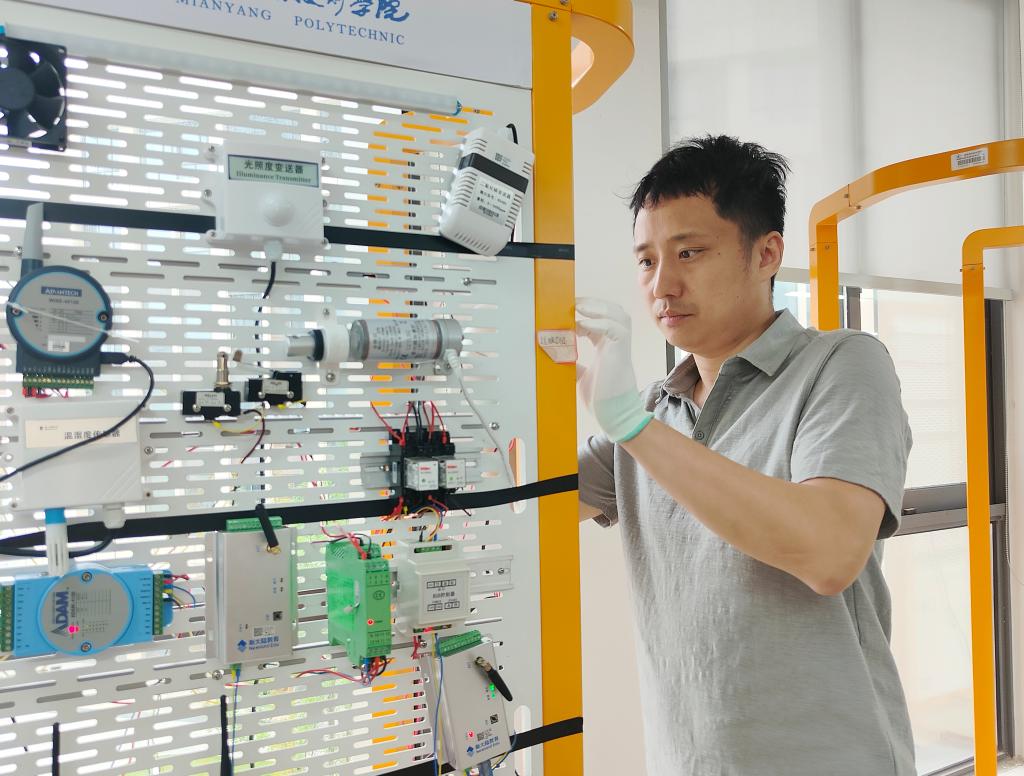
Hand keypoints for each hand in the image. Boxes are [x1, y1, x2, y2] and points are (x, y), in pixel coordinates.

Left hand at [575, 297, 652, 442]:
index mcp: (608, 348)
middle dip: (594, 304)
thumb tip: (556, 358)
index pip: (601, 321)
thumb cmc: (601, 400)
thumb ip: (573, 365)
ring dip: (598, 308)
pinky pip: (615, 328)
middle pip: (613, 312)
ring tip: (579, 307)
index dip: (586, 314)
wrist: (614, 416)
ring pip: (617, 315)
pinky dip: (598, 323)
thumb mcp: (581, 377)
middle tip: (574, 303)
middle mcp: (616, 344)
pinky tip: (581, 326)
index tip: (567, 314)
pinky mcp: (621, 352)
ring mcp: (621, 347)